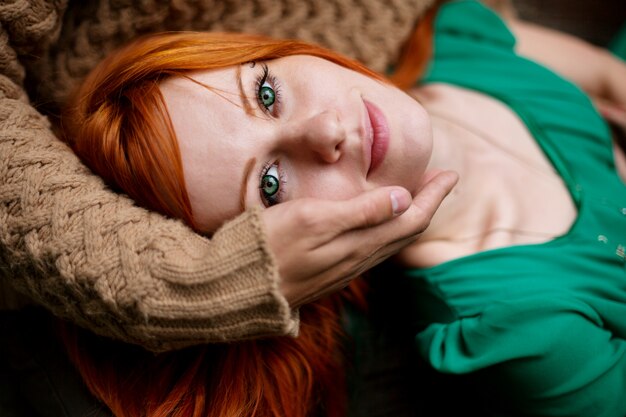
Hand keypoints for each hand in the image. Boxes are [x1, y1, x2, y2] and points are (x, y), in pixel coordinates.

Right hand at [261, 170, 457, 307]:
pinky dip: (390, 230)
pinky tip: (382, 222)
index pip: (412, 218)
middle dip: (428, 204)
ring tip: (418, 196)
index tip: (449, 173)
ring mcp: (346, 268)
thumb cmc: (271, 245)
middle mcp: (360, 259)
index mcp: (359, 243)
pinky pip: (375, 250)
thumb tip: (404, 198)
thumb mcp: (314, 219)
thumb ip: (361, 211)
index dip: (434, 196)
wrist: (240, 287)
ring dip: (410, 218)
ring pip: (392, 242)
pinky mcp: (333, 271)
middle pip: (407, 232)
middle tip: (439, 180)